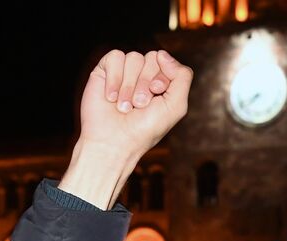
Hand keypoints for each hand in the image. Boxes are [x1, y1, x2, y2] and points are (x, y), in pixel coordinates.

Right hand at [60, 50, 192, 208]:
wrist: (113, 142)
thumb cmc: (144, 129)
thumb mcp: (175, 106)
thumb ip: (182, 77)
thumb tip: (163, 53)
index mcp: (161, 83)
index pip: (167, 62)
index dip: (162, 77)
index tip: (156, 95)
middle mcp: (142, 76)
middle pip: (152, 57)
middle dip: (146, 83)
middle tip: (139, 105)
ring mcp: (123, 73)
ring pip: (134, 57)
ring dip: (129, 85)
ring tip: (123, 107)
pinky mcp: (104, 72)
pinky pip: (115, 56)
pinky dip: (114, 78)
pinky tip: (110, 97)